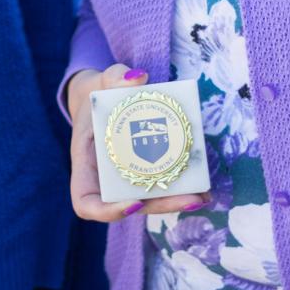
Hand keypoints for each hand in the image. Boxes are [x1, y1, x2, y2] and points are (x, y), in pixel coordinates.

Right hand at [67, 64, 208, 221]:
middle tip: (192, 199)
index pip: (86, 202)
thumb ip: (113, 77)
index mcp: (86, 164)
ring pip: (149, 199)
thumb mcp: (100, 81)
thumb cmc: (96, 95)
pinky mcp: (145, 171)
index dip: (107, 211)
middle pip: (130, 205)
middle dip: (162, 205)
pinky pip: (160, 183)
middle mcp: (105, 178)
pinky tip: (202, 181)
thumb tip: (138, 78)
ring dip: (176, 200)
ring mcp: (126, 178)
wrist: (101, 98)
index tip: (135, 201)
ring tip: (203, 195)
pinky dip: (180, 184)